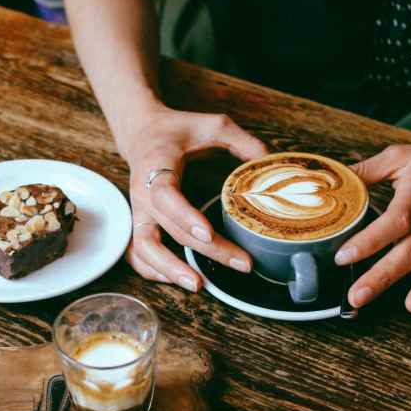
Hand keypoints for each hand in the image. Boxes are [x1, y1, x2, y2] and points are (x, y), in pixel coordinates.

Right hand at [118, 106, 267, 290]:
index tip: (208, 233)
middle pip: (167, 230)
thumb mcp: (214, 125)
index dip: (185, 216)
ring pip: (144, 248)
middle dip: (204, 251)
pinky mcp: (139, 223)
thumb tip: (273, 165)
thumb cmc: (178, 130)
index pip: (165, 195)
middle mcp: (141, 193)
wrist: (142, 132)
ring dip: (170, 270)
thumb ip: (243, 142)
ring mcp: (138, 212)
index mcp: (156, 166)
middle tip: (239, 263)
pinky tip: (180, 279)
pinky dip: (153, 271)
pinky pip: (137, 254)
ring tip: (199, 285)